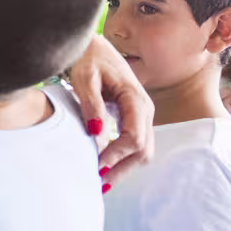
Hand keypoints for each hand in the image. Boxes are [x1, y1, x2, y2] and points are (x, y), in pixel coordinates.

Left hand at [69, 34, 154, 185]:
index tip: (96, 166)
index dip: (116, 155)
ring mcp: (143, 115)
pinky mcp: (135, 119)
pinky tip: (105, 167)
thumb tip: (97, 133)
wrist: (96, 47)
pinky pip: (135, 144)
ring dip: (123, 168)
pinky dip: (123, 159)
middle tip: (98, 183)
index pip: (134, 137)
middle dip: (122, 169)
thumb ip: (91, 105)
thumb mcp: (85, 78)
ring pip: (142, 151)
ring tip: (101, 181)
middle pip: (143, 150)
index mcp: (135, 98)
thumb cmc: (90, 59)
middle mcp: (145, 109)